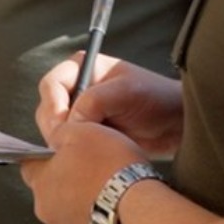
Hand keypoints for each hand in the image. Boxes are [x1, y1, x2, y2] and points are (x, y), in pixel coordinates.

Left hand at [21, 119, 145, 223]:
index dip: (46, 154)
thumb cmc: (110, 168)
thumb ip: (60, 133)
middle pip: (51, 187)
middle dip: (67, 176)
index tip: (62, 149)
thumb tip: (55, 139)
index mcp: (40, 183)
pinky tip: (116, 198)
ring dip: (83, 195)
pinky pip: (88, 220)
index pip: (29, 166)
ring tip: (107, 181)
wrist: (138, 207)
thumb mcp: (81, 131)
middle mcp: (47, 211)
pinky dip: (98, 210)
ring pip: (70, 205)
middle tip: (90, 162)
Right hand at [35, 53, 183, 156]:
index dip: (53, 107)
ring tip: (81, 150)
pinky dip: (71, 149)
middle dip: (55, 126)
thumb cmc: (156, 99)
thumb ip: (96, 101)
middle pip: (48, 107)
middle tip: (67, 144)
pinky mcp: (87, 131)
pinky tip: (84, 156)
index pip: (52, 84)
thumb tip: (71, 121)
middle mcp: (77, 87)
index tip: (62, 128)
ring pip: (54, 127)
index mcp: (83, 67)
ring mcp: (81, 111)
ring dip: (63, 139)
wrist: (175, 123)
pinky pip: (67, 141)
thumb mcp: (127, 92)